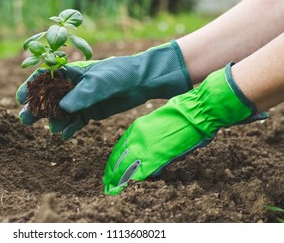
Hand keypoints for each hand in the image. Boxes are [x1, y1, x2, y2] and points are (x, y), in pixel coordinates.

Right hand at [16, 40, 191, 138]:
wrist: (141, 82)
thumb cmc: (120, 74)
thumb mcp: (101, 81)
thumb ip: (83, 94)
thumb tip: (63, 108)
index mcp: (71, 72)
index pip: (45, 78)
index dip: (31, 87)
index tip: (20, 98)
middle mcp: (72, 86)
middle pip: (48, 98)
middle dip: (37, 108)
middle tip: (25, 119)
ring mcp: (80, 100)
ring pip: (60, 112)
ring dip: (54, 120)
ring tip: (54, 128)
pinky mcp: (89, 112)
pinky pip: (74, 122)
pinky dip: (69, 128)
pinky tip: (66, 134)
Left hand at [103, 63, 266, 194]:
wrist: (194, 111)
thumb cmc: (180, 115)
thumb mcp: (155, 123)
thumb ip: (146, 136)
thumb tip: (145, 150)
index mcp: (136, 129)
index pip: (119, 149)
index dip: (113, 162)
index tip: (109, 171)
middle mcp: (136, 138)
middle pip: (118, 160)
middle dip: (111, 174)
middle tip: (107, 185)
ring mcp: (145, 148)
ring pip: (125, 168)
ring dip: (118, 180)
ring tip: (113, 190)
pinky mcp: (157, 157)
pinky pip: (141, 172)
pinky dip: (135, 180)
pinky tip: (129, 187)